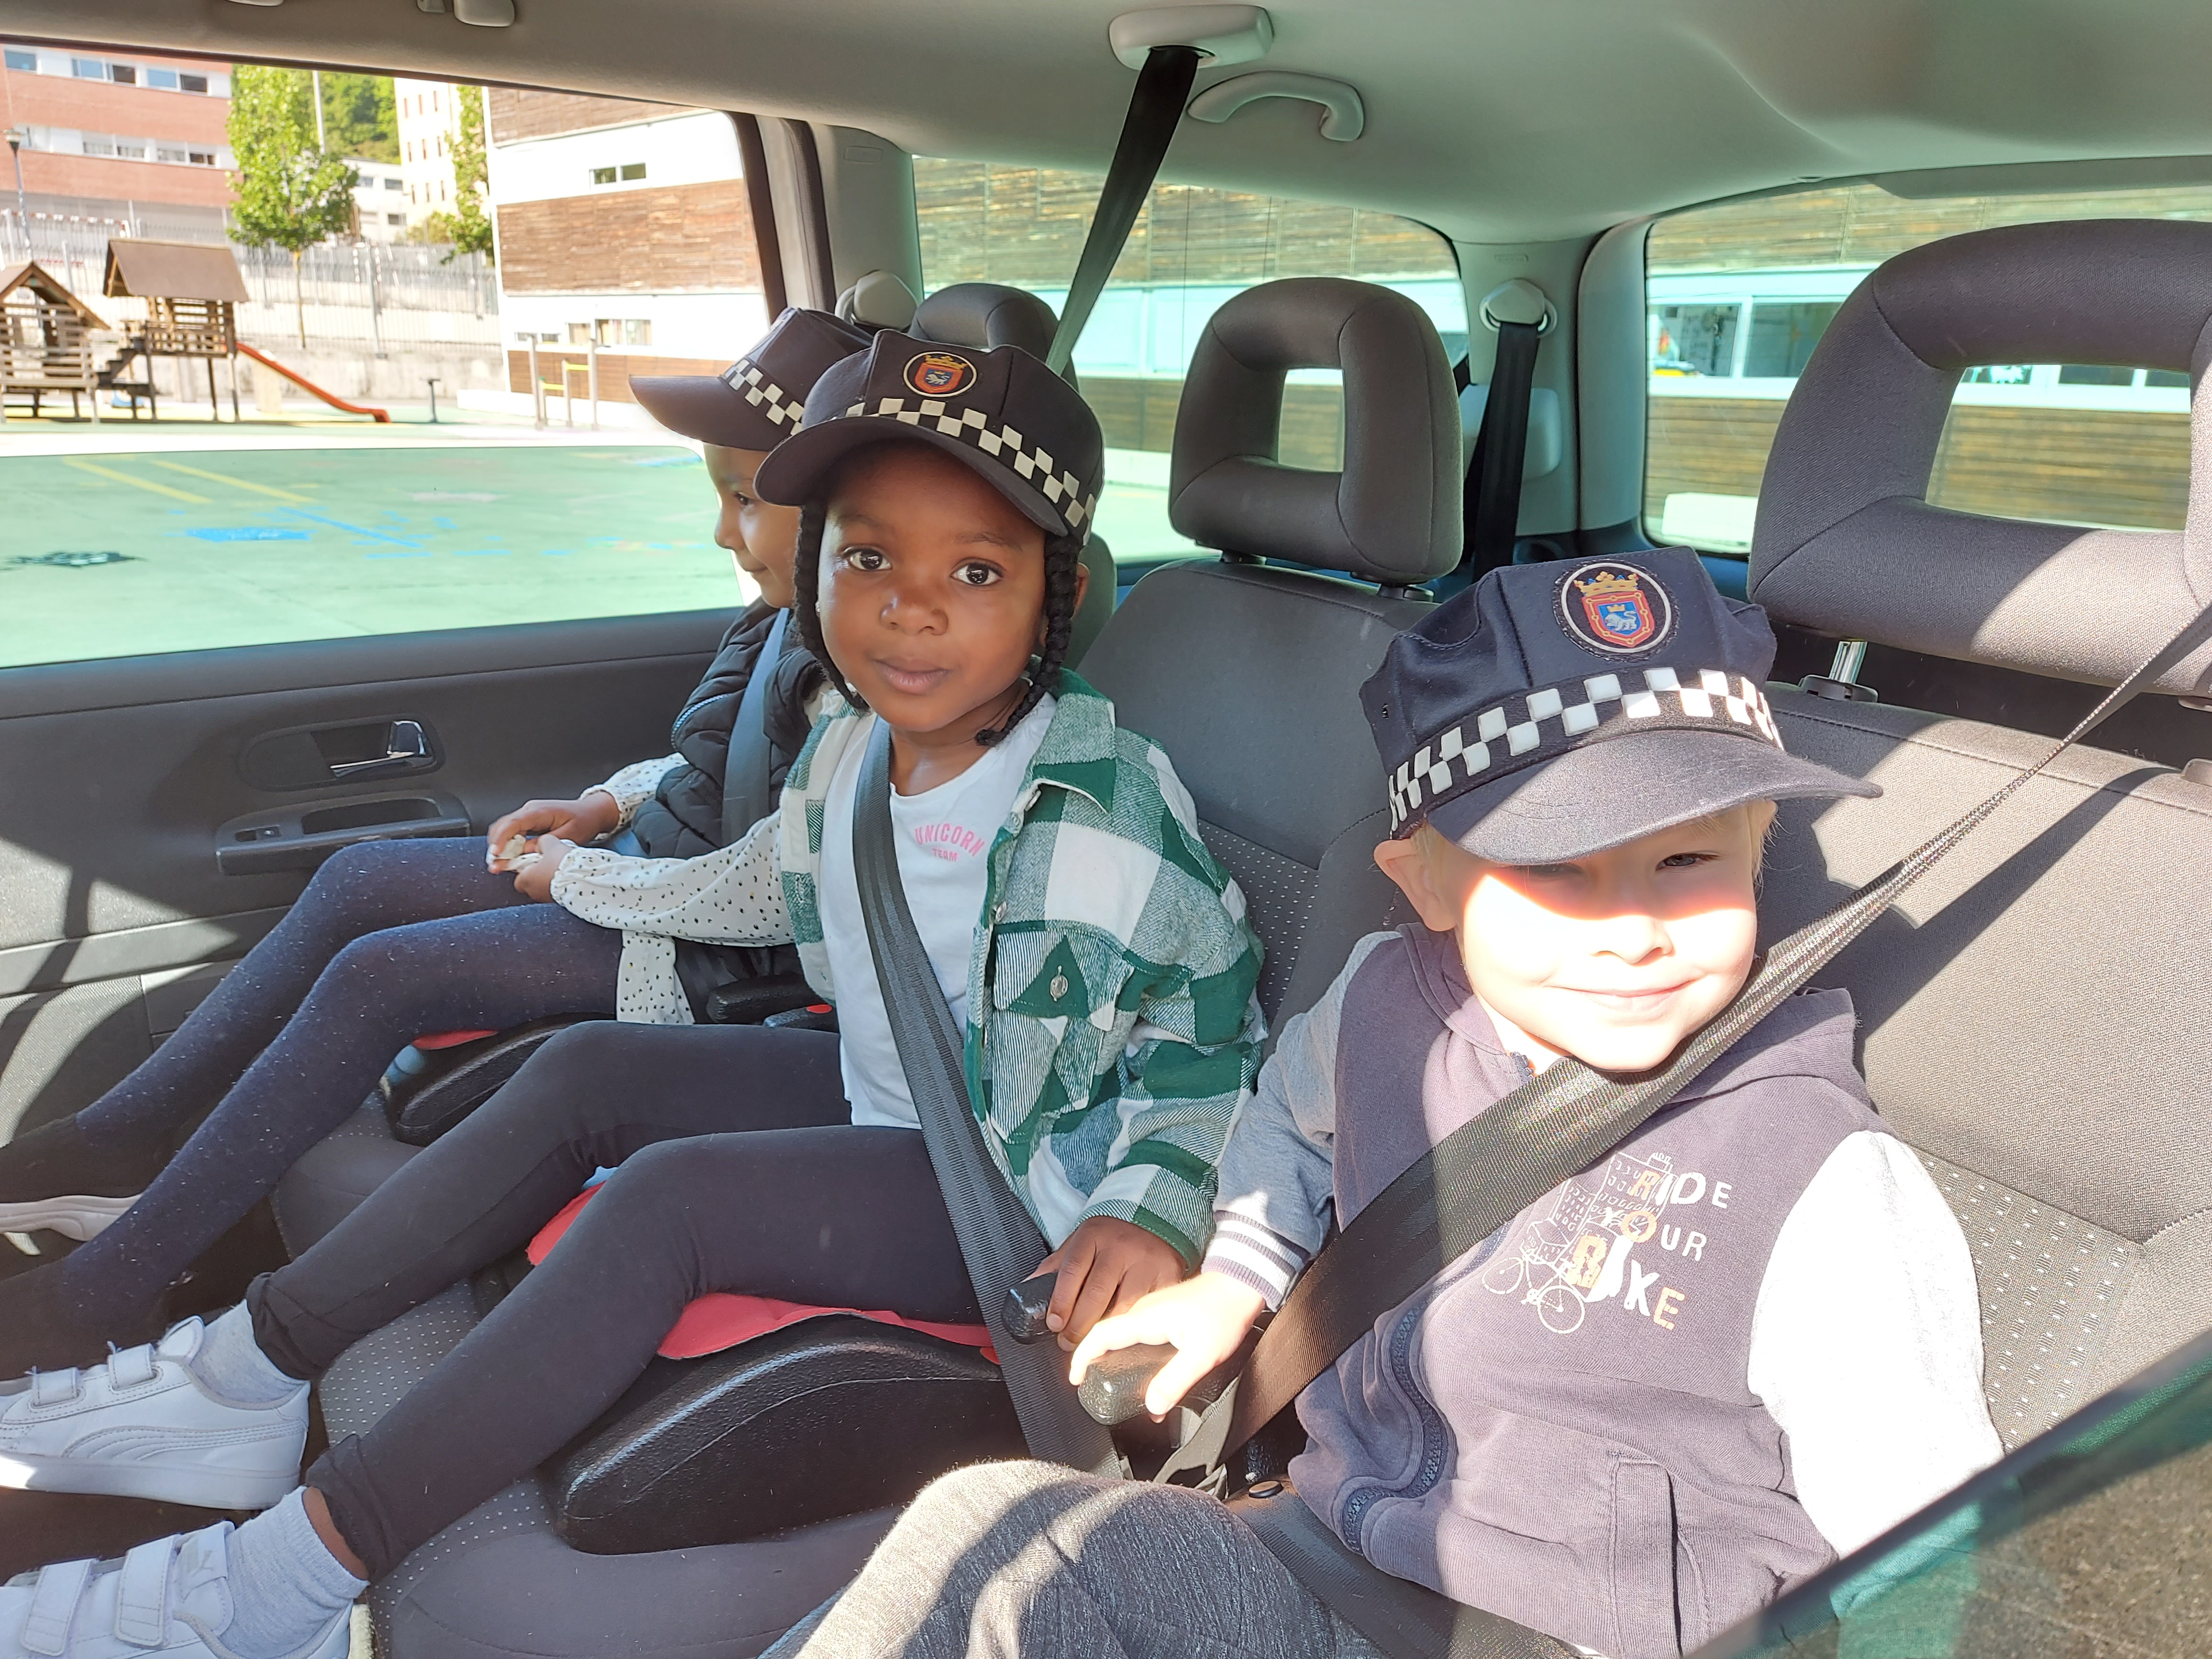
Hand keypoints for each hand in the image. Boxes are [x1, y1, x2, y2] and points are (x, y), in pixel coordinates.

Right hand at [488, 794, 619, 866]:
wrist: (591, 811)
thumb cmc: (584, 821)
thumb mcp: (568, 836)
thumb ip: (545, 844)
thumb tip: (525, 853)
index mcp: (539, 811)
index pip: (513, 823)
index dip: (501, 839)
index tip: (496, 854)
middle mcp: (529, 810)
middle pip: (503, 826)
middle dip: (496, 847)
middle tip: (496, 866)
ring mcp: (528, 815)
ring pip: (504, 829)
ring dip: (500, 847)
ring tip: (500, 865)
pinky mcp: (529, 821)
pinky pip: (512, 832)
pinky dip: (508, 845)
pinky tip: (510, 858)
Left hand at [510, 834, 574, 901]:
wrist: (581, 877)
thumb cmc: (562, 864)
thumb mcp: (550, 843)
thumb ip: (542, 842)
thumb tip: (542, 843)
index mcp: (525, 879)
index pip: (518, 878)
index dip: (525, 869)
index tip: (532, 861)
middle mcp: (534, 891)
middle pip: (531, 883)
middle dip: (538, 874)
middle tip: (547, 863)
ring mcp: (547, 898)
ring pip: (544, 888)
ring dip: (549, 880)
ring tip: (560, 868)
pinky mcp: (560, 900)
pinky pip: (556, 892)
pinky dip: (560, 885)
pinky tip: (568, 875)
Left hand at [1030, 1216, 1185, 1350]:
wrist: (1154, 1224)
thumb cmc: (1110, 1241)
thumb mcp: (1079, 1244)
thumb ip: (1055, 1268)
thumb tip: (1026, 1291)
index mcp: (1093, 1234)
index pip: (1072, 1270)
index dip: (1061, 1301)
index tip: (1054, 1324)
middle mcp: (1121, 1244)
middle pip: (1097, 1292)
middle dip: (1080, 1325)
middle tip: (1069, 1343)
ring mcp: (1147, 1259)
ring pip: (1124, 1306)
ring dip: (1106, 1332)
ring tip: (1093, 1345)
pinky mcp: (1169, 1274)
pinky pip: (1149, 1309)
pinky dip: (1135, 1327)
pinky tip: (1124, 1337)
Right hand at [1069, 1272, 1266, 1418]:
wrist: (1242, 1282)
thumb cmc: (1226, 1310)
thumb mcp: (1203, 1354)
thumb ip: (1175, 1381)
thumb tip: (1153, 1406)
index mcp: (1147, 1317)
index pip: (1101, 1335)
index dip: (1082, 1357)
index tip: (1076, 1378)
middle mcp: (1145, 1310)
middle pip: (1106, 1334)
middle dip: (1092, 1359)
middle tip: (1089, 1383)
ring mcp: (1154, 1308)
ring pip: (1121, 1332)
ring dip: (1111, 1354)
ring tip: (1112, 1379)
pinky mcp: (1164, 1311)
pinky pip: (1137, 1330)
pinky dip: (1129, 1349)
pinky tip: (1143, 1367)